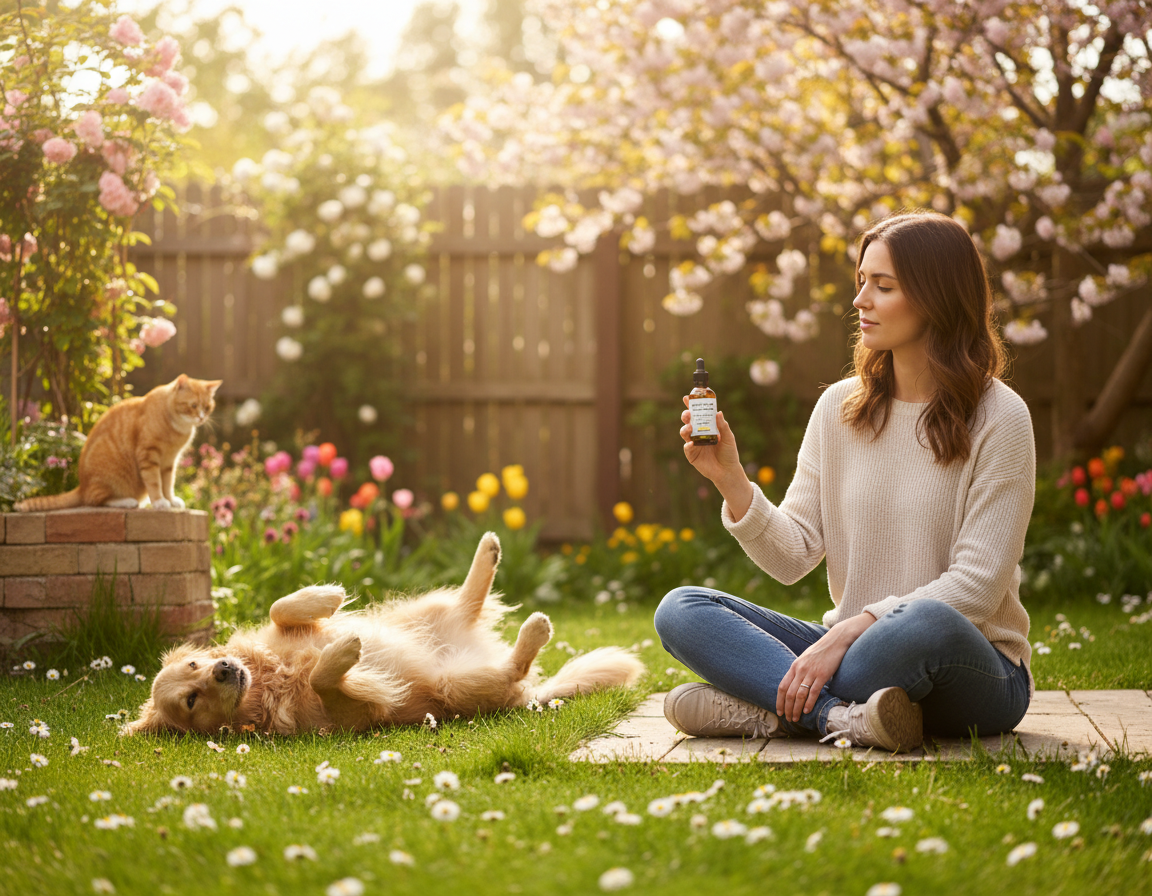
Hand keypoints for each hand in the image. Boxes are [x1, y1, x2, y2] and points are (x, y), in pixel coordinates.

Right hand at [680, 399, 752, 516]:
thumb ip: (723, 426)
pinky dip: (688, 446)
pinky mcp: (692, 455)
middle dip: (686, 416)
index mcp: (707, 427)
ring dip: (685, 429)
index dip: (691, 406)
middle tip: (688, 414)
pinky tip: (691, 444)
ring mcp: (694, 444)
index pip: (698, 414)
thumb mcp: (729, 438)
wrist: (728, 471)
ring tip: (689, 428)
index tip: (686, 398)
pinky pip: (687, 449)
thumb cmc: (729, 453)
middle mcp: (698, 434)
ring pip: (684, 433)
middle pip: (688, 422)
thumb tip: (718, 412)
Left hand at [776, 612, 875, 722]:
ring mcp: (811, 672)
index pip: (782, 687)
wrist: (835, 640)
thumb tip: (794, 684)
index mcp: (794, 666)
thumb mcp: (805, 659)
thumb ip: (799, 671)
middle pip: (789, 693)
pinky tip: (806, 711)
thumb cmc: (821, 651)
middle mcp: (800, 669)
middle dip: (787, 708)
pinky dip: (809, 703)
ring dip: (796, 708)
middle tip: (788, 719)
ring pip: (799, 694)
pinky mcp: (822, 674)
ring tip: (796, 718)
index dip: (779, 701)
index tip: (779, 711)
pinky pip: (813, 691)